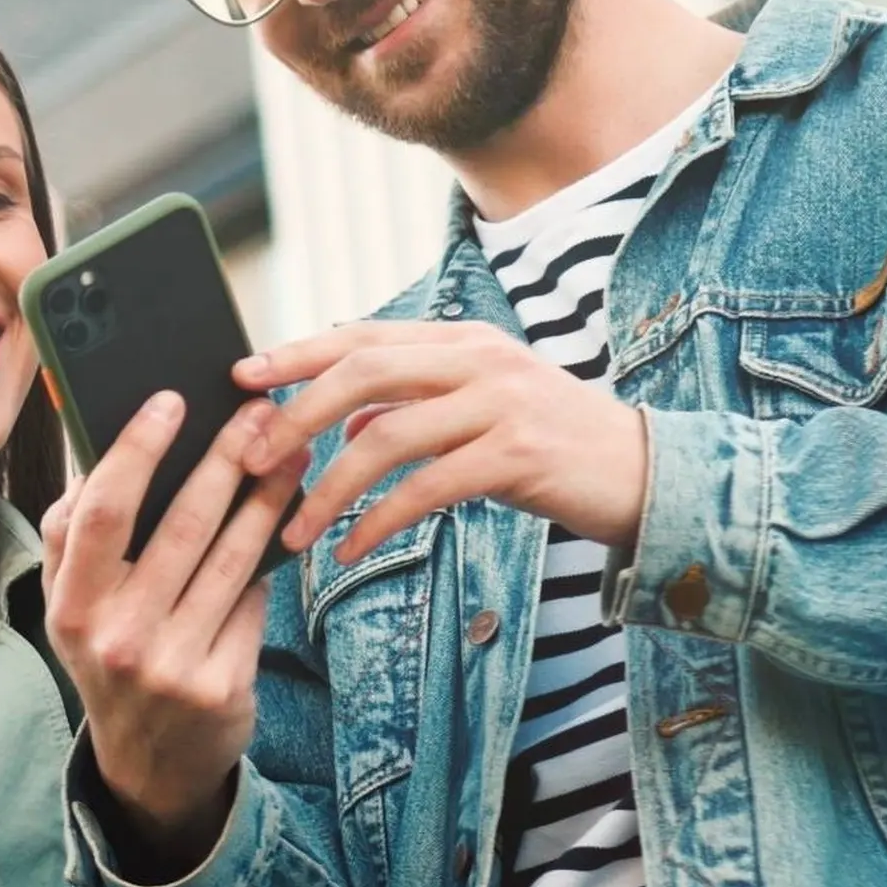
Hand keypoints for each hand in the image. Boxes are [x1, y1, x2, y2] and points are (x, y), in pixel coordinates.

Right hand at [38, 392, 300, 880]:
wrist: (148, 763)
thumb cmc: (112, 658)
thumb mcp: (72, 608)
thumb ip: (76, 538)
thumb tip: (108, 454)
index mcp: (69, 607)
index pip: (101, 513)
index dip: (136, 451)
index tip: (170, 401)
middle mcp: (116, 638)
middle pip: (182, 524)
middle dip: (226, 456)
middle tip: (259, 412)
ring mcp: (170, 665)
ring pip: (232, 557)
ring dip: (268, 494)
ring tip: (292, 452)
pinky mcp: (220, 685)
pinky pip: (254, 601)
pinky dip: (272, 555)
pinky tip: (290, 519)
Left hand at [233, 321, 650, 562]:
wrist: (645, 474)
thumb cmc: (548, 447)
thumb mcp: (476, 413)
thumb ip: (411, 409)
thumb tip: (342, 425)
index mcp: (460, 341)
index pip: (362, 336)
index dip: (297, 354)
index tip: (240, 376)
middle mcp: (479, 360)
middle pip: (364, 373)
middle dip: (297, 415)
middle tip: (252, 458)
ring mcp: (501, 404)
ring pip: (388, 436)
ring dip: (329, 488)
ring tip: (292, 533)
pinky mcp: (517, 456)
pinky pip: (425, 488)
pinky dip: (377, 522)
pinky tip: (348, 549)